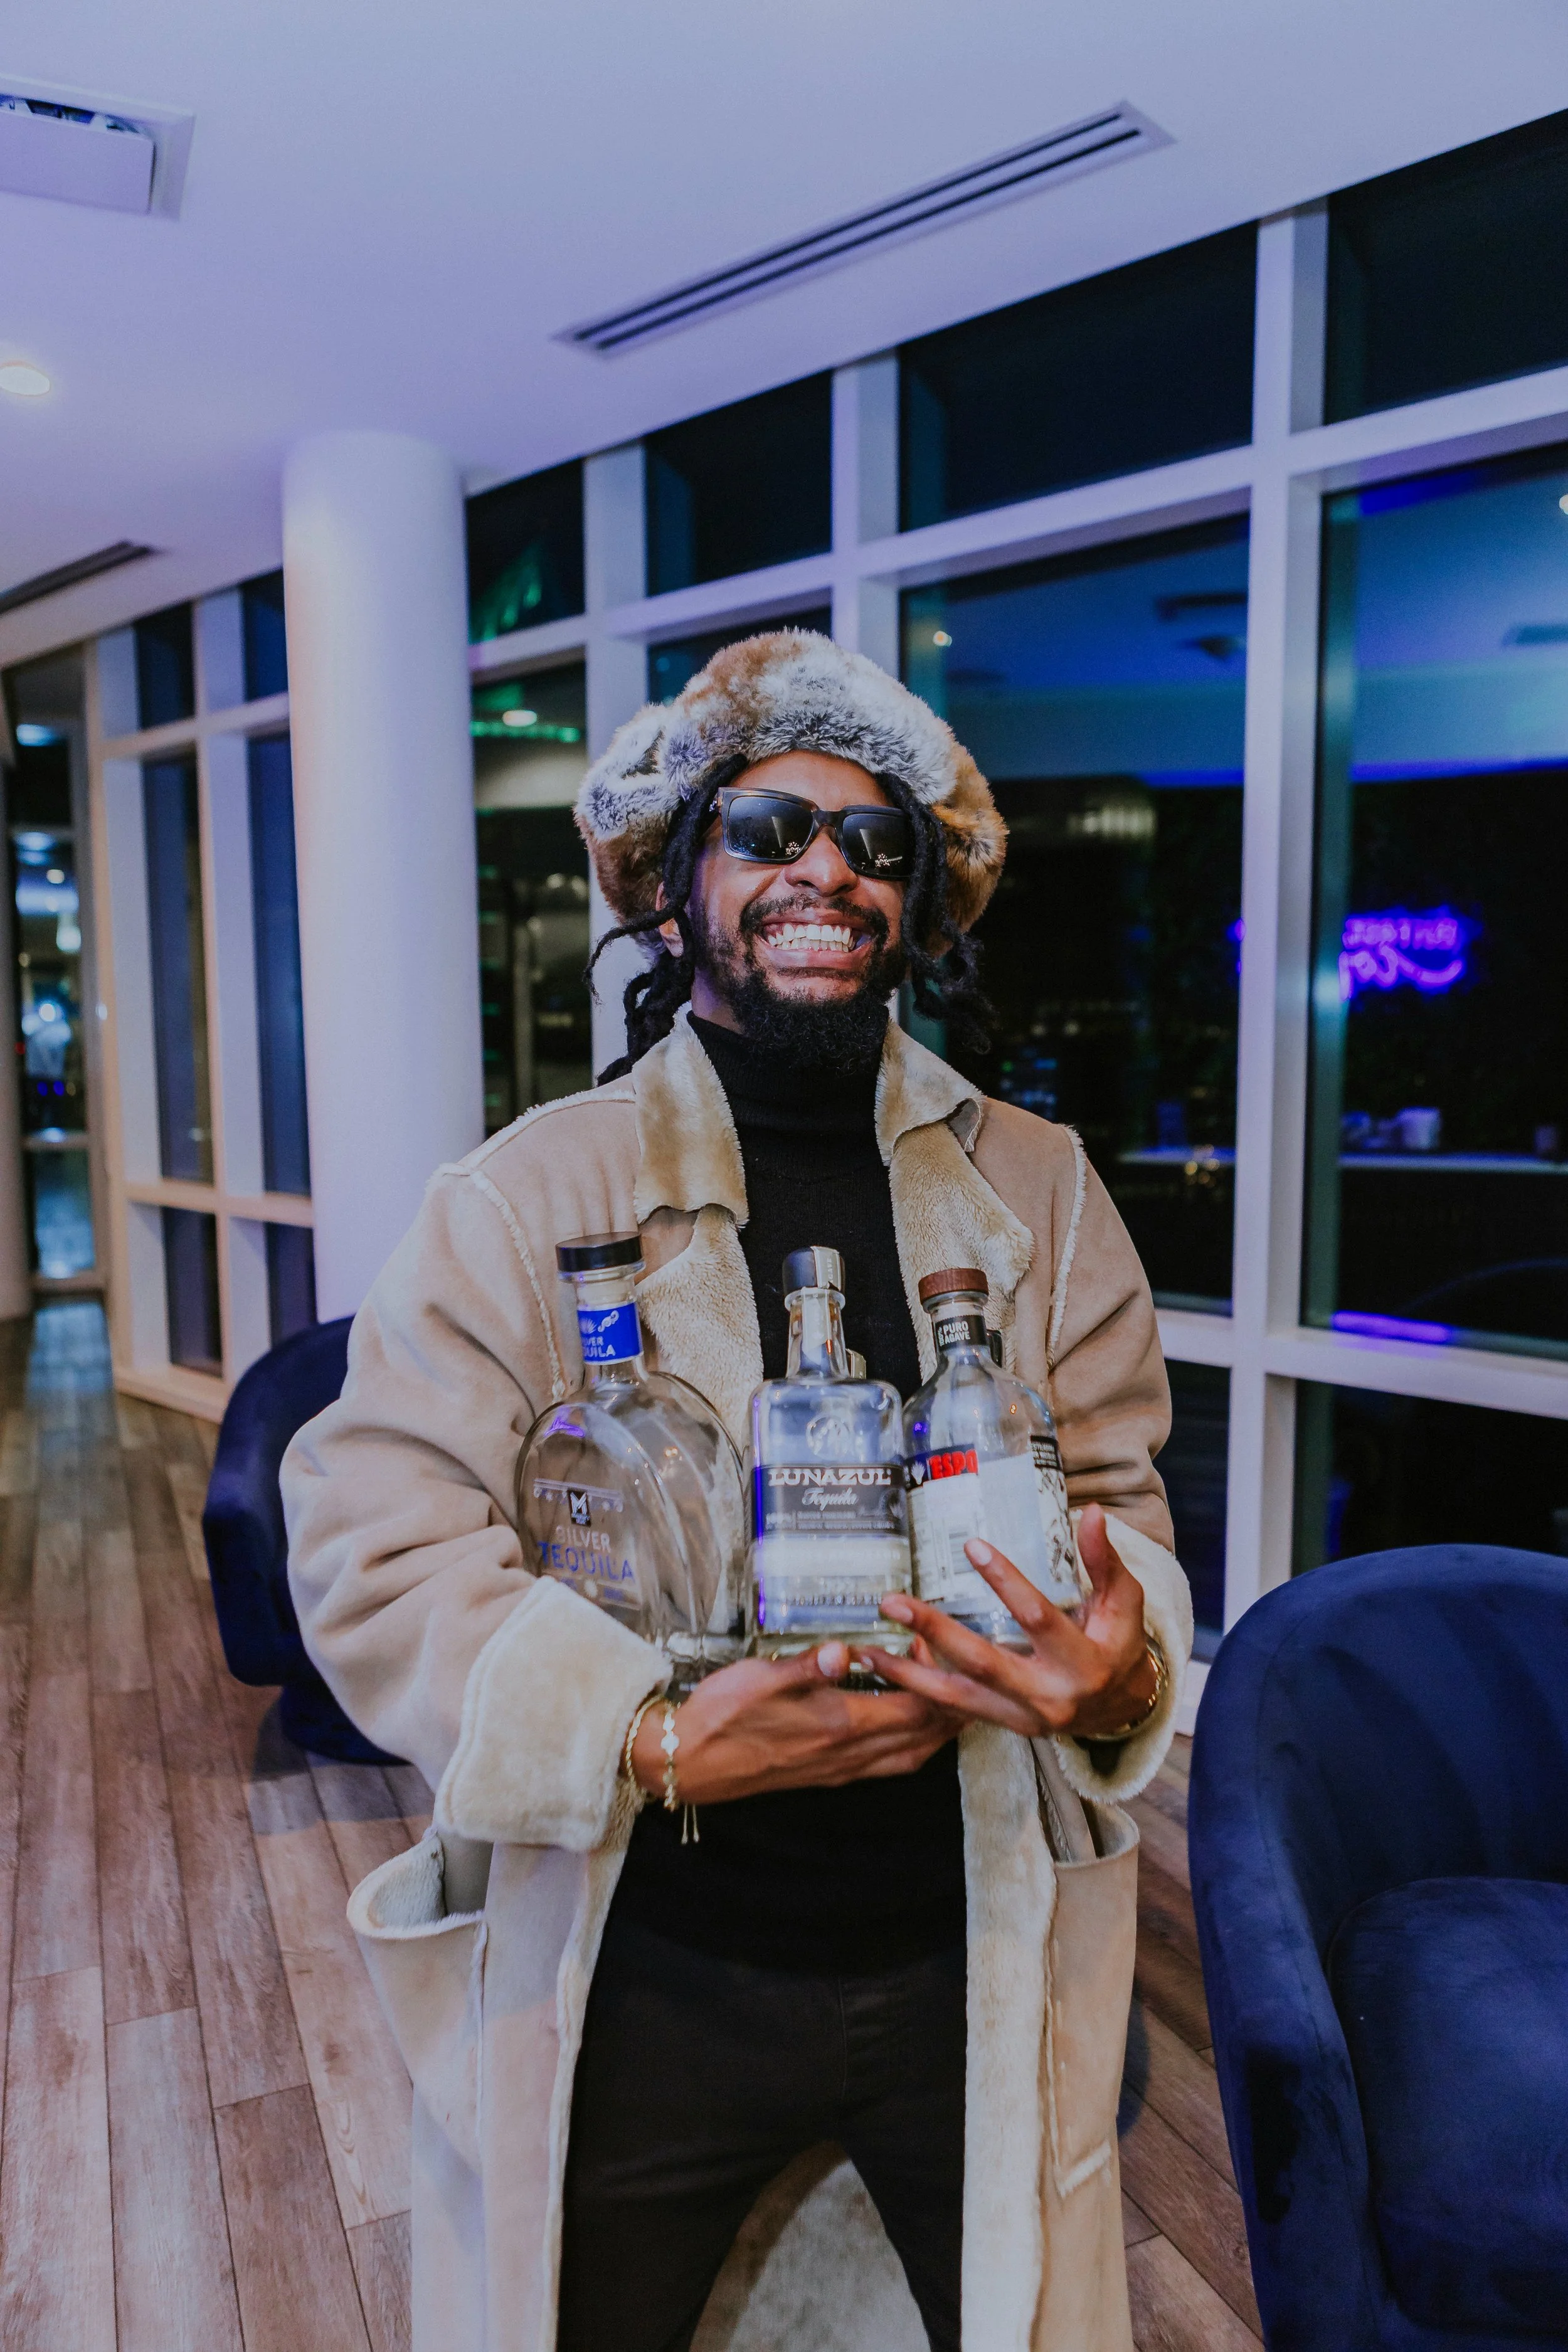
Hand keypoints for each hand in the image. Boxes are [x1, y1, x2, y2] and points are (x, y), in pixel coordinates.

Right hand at [629, 1645, 961, 1804]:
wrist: (688, 1763)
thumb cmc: (721, 1717)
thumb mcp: (761, 1679)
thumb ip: (807, 1665)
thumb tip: (843, 1651)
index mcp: (839, 1726)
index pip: (914, 1709)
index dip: (938, 1680)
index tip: (938, 1646)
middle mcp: (848, 1755)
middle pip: (924, 1738)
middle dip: (953, 1708)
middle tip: (965, 1674)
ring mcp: (839, 1769)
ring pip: (909, 1757)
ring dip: (936, 1730)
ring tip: (948, 1699)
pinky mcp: (826, 1774)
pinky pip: (886, 1765)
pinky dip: (908, 1745)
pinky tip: (901, 1725)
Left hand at [855, 1503, 1158, 1742]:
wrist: (1120, 1710)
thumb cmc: (1119, 1644)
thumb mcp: (1123, 1603)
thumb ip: (1104, 1562)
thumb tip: (1092, 1514)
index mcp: (1081, 1663)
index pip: (1038, 1619)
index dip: (1007, 1583)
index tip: (972, 1546)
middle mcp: (1048, 1697)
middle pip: (984, 1663)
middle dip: (935, 1633)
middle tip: (894, 1603)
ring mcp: (1021, 1717)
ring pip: (957, 1698)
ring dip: (908, 1674)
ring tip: (867, 1651)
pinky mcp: (1003, 1724)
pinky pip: (953, 1711)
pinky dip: (918, 1690)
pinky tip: (884, 1669)